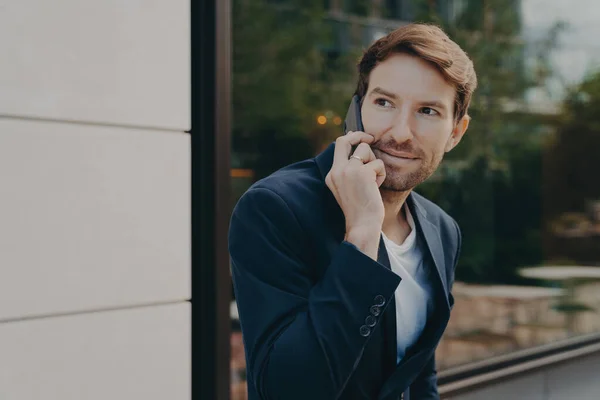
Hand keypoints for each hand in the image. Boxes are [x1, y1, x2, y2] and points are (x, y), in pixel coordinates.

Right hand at [325, 131, 385, 259]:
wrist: (362, 224)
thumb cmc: (360, 209)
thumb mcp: (349, 187)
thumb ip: (349, 170)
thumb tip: (360, 148)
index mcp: (331, 175)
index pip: (338, 147)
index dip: (350, 138)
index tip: (361, 137)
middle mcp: (336, 171)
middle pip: (344, 140)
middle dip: (360, 135)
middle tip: (372, 138)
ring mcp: (348, 171)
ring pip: (366, 149)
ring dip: (374, 162)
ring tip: (373, 180)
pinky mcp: (362, 173)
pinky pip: (378, 163)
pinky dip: (381, 174)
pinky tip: (377, 187)